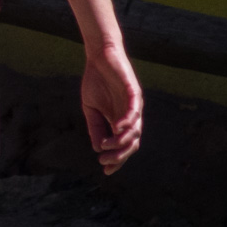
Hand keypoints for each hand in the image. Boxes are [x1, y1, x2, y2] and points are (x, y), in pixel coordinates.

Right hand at [81, 45, 143, 172]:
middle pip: (132, 143)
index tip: (105, 170)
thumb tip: (99, 149)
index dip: (116, 160)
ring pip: (135, 131)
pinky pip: (134, 111)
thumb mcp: (91, 108)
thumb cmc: (96, 81)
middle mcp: (130, 116)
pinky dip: (128, 122)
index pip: (123, 146)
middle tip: (105, 162)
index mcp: (120, 121)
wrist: (98, 56)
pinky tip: (117, 128)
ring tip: (107, 146)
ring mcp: (133, 105)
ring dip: (121, 142)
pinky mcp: (134, 92)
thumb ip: (95, 127)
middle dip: (120, 156)